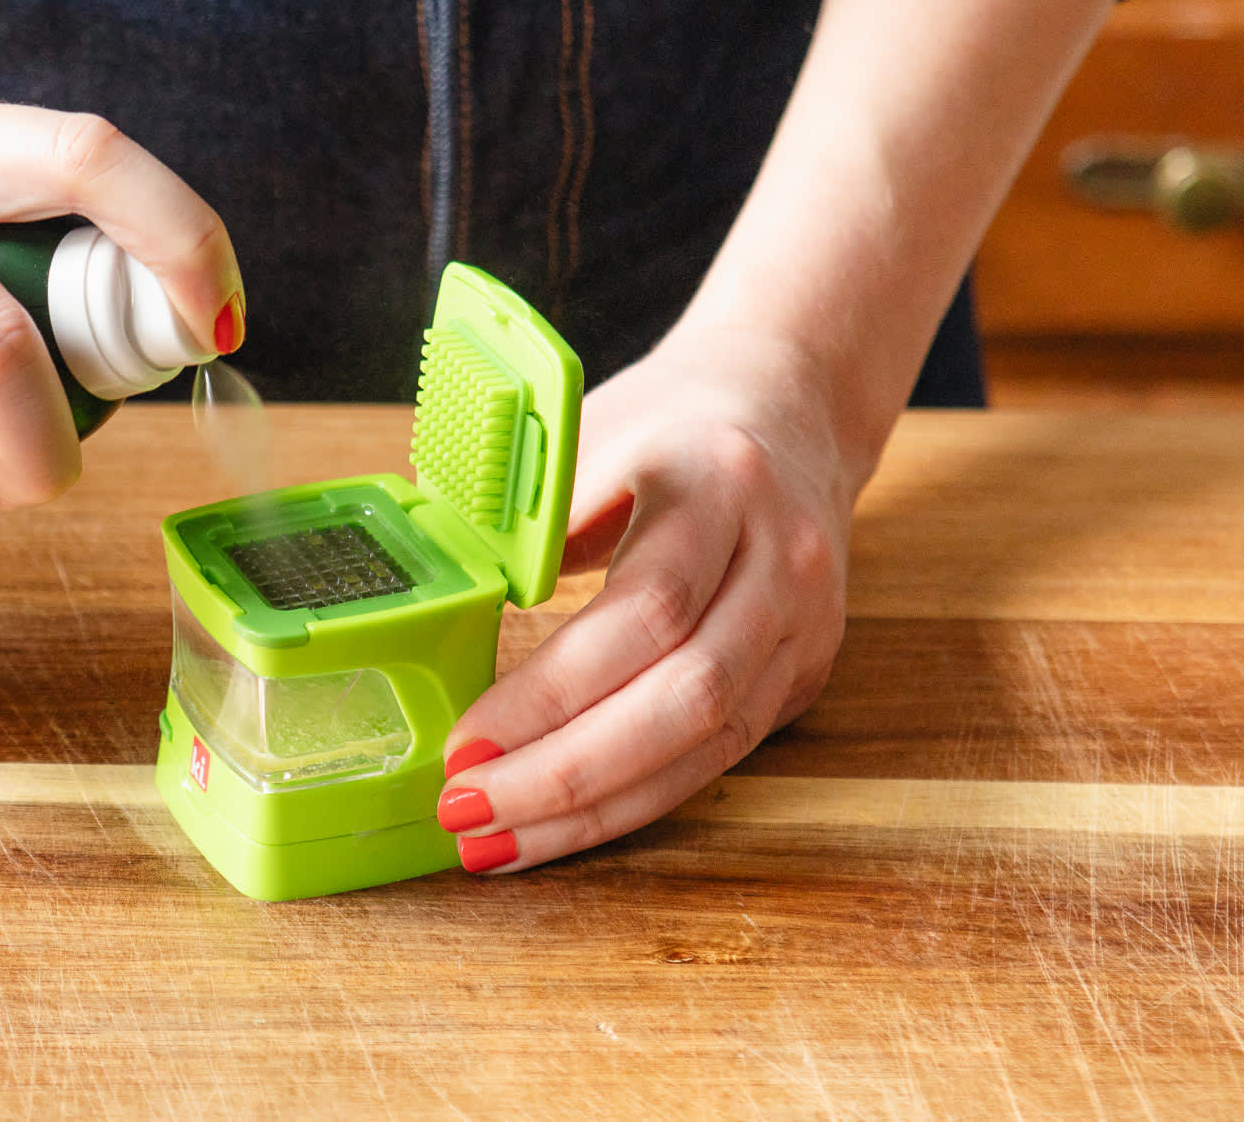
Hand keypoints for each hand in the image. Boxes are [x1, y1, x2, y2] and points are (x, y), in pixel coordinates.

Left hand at [434, 325, 855, 874]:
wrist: (791, 402)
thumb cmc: (665, 421)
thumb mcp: (587, 431)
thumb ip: (524, 515)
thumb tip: (437, 605)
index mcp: (719, 484)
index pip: (643, 611)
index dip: (551, 692)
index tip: (465, 742)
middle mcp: (782, 559)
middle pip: (684, 696)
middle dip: (567, 772)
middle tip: (467, 809)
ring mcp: (806, 622)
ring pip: (708, 743)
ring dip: (597, 808)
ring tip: (497, 841)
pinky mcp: (806, 670)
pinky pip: (720, 755)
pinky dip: (636, 798)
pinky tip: (563, 824)